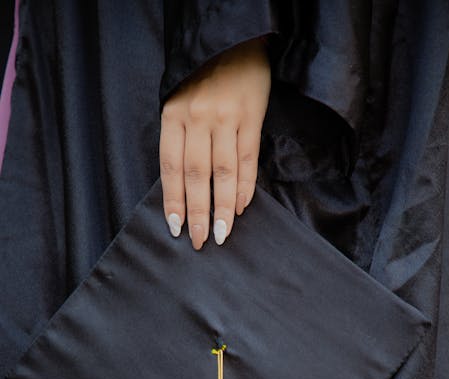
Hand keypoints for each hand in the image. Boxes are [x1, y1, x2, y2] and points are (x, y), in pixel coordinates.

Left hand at [159, 37, 270, 249]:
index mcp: (174, 115)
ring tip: (221, 234)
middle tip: (200, 241)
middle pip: (197, 175)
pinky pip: (248, 160)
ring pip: (224, 172)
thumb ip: (180, 140)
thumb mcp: (179, 102)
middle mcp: (198, 117)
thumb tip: (184, 189)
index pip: (171, 168)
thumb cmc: (201, 78)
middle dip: (198, 213)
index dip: (174, 201)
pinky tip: (239, 207)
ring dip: (222, 208)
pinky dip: (244, 187)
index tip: (176, 228)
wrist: (232, 42)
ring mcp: (226, 118)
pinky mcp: (251, 118)